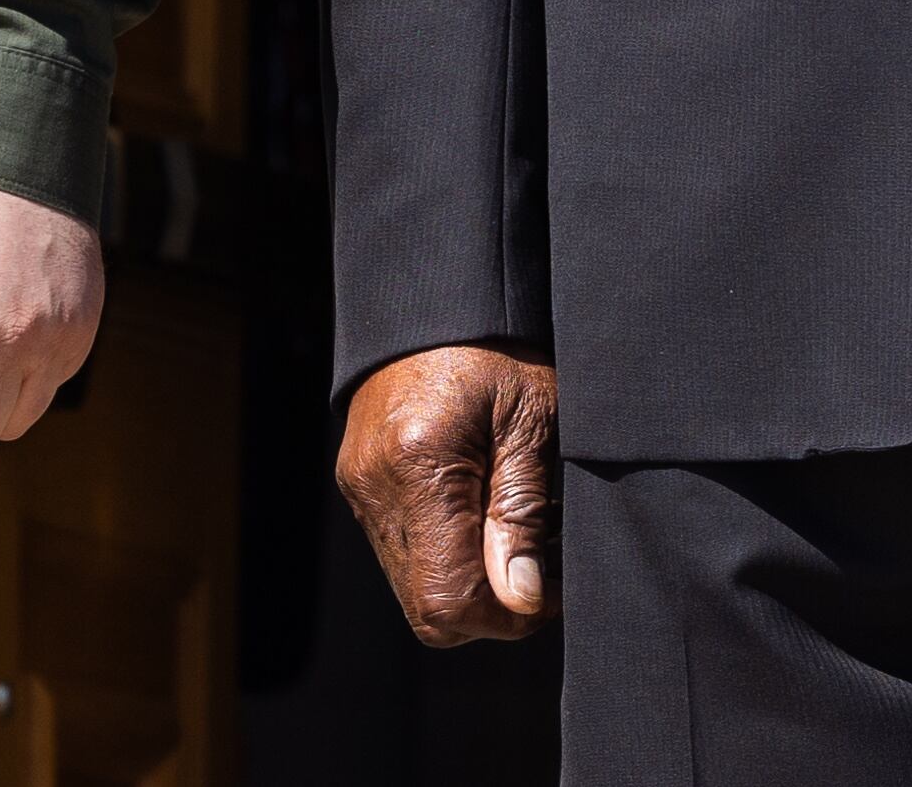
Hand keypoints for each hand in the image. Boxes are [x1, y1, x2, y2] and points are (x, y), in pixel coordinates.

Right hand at [337, 345, 561, 641]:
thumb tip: (522, 598)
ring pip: (412, 588)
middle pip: (429, 608)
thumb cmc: (495, 348)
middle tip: (540, 560)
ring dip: (468, 581)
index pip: (451, 598)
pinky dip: (445, 555)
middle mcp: (376, 486)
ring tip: (512, 528)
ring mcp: (360, 488)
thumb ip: (522, 511)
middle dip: (491, 606)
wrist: (433, 298)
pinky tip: (479, 512)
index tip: (553, 583)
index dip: (508, 613)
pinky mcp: (358, 484)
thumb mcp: (532, 417)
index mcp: (420, 465)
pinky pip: (401, 552)